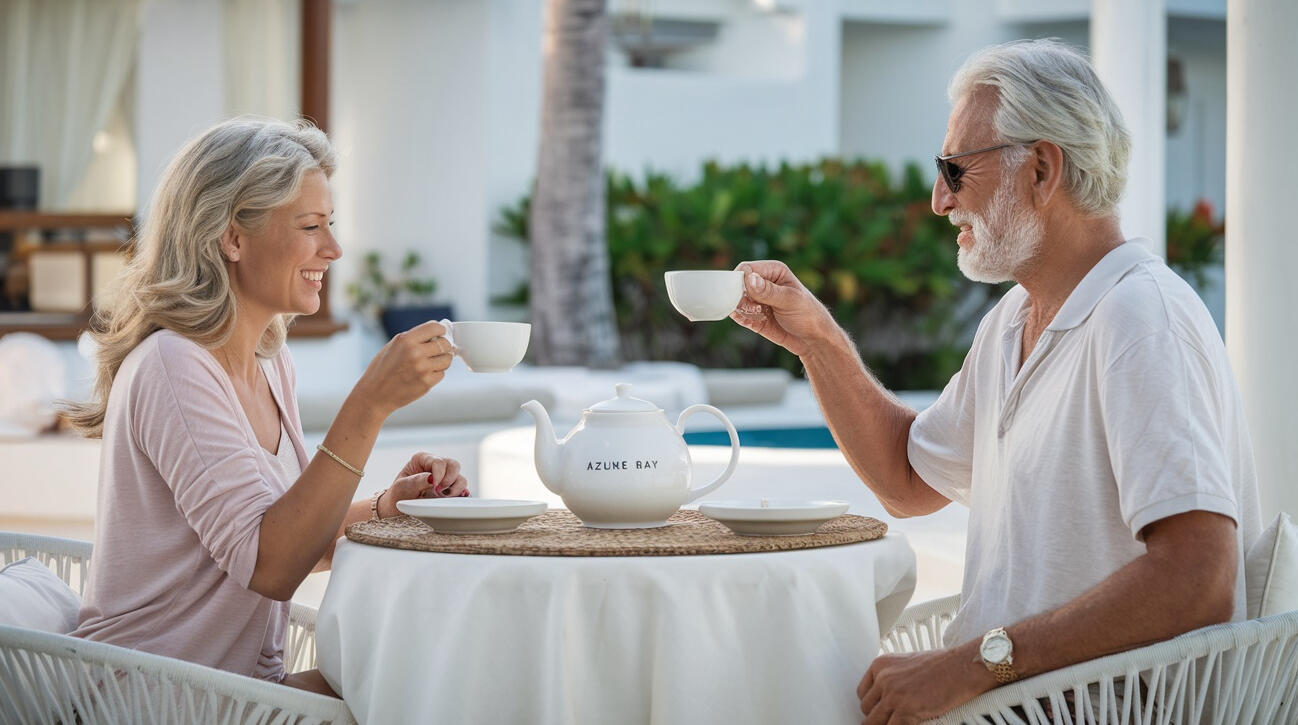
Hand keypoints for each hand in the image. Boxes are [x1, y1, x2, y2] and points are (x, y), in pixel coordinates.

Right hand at [354, 320, 454, 415]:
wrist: (375, 394)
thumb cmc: (383, 369)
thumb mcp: (393, 346)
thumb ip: (414, 338)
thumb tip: (436, 332)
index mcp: (406, 340)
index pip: (435, 327)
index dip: (440, 330)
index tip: (440, 334)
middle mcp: (415, 352)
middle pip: (445, 344)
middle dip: (443, 346)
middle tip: (436, 351)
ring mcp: (422, 368)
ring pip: (447, 359)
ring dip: (442, 360)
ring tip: (430, 363)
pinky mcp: (427, 383)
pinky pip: (442, 374)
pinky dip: (436, 373)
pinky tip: (424, 374)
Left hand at [378, 453, 469, 517]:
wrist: (396, 509)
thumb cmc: (398, 494)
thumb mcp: (403, 486)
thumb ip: (417, 481)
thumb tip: (432, 478)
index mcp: (423, 459)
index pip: (438, 462)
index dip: (439, 474)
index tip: (435, 487)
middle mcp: (436, 466)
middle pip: (454, 465)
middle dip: (450, 479)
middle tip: (440, 492)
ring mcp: (445, 478)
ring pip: (460, 478)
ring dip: (456, 489)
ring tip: (445, 497)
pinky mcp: (450, 490)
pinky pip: (462, 490)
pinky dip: (461, 495)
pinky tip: (455, 500)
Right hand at [729, 261, 839, 357]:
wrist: (813, 340)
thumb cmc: (809, 315)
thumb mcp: (791, 301)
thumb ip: (769, 291)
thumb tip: (749, 279)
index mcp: (773, 271)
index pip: (746, 269)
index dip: (742, 281)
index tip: (748, 295)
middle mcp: (762, 283)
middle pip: (737, 284)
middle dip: (740, 297)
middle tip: (756, 307)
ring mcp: (757, 299)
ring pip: (735, 300)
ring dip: (743, 309)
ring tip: (761, 315)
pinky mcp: (753, 315)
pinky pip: (738, 314)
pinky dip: (742, 318)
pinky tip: (757, 322)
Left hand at [856, 647, 992, 724]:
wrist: (962, 667)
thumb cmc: (943, 665)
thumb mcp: (908, 663)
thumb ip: (893, 677)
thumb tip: (887, 696)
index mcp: (881, 665)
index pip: (862, 693)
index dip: (871, 705)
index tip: (877, 711)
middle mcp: (883, 678)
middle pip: (866, 709)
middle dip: (876, 717)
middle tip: (888, 720)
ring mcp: (893, 695)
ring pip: (873, 722)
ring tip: (895, 723)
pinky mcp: (905, 711)